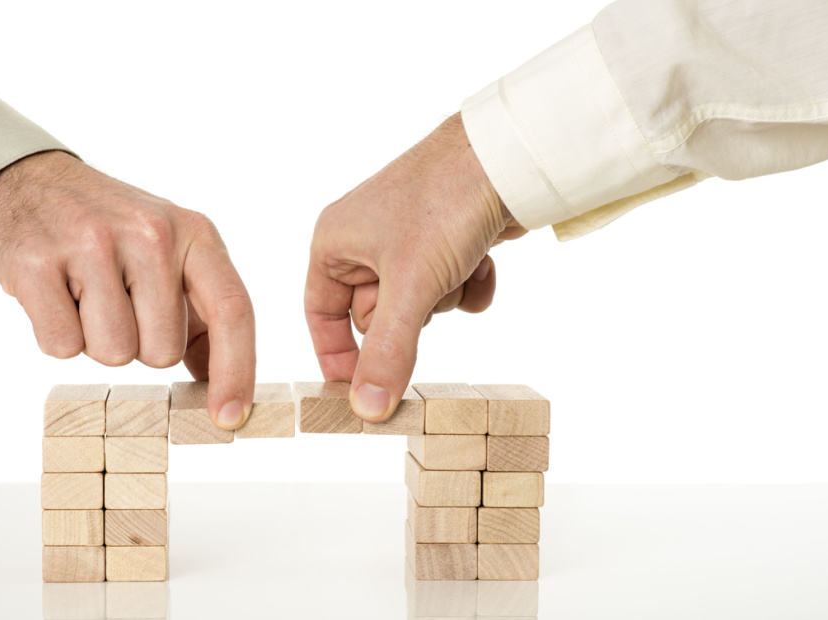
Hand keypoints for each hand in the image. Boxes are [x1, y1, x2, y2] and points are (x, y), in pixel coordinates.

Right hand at [0, 151, 254, 428]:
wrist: (27, 183)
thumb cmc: (107, 231)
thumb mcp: (169, 254)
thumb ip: (202, 317)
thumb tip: (225, 394)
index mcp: (193, 232)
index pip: (232, 310)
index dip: (236, 370)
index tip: (229, 418)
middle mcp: (150, 233)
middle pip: (162, 351)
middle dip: (137, 343)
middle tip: (114, 300)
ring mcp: (92, 244)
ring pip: (113, 353)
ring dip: (95, 339)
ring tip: (82, 293)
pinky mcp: (38, 262)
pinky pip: (62, 346)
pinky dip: (55, 333)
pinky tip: (53, 292)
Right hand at [305, 113, 526, 421]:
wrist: (506, 156)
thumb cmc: (443, 201)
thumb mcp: (410, 287)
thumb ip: (387, 352)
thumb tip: (367, 408)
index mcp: (335, 243)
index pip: (321, 314)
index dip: (338, 354)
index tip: (357, 395)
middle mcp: (364, 241)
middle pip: (377, 317)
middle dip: (411, 315)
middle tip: (428, 295)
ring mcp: (407, 241)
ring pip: (418, 307)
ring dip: (445, 299)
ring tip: (458, 265)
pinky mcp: (445, 242)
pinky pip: (449, 290)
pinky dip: (469, 286)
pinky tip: (483, 262)